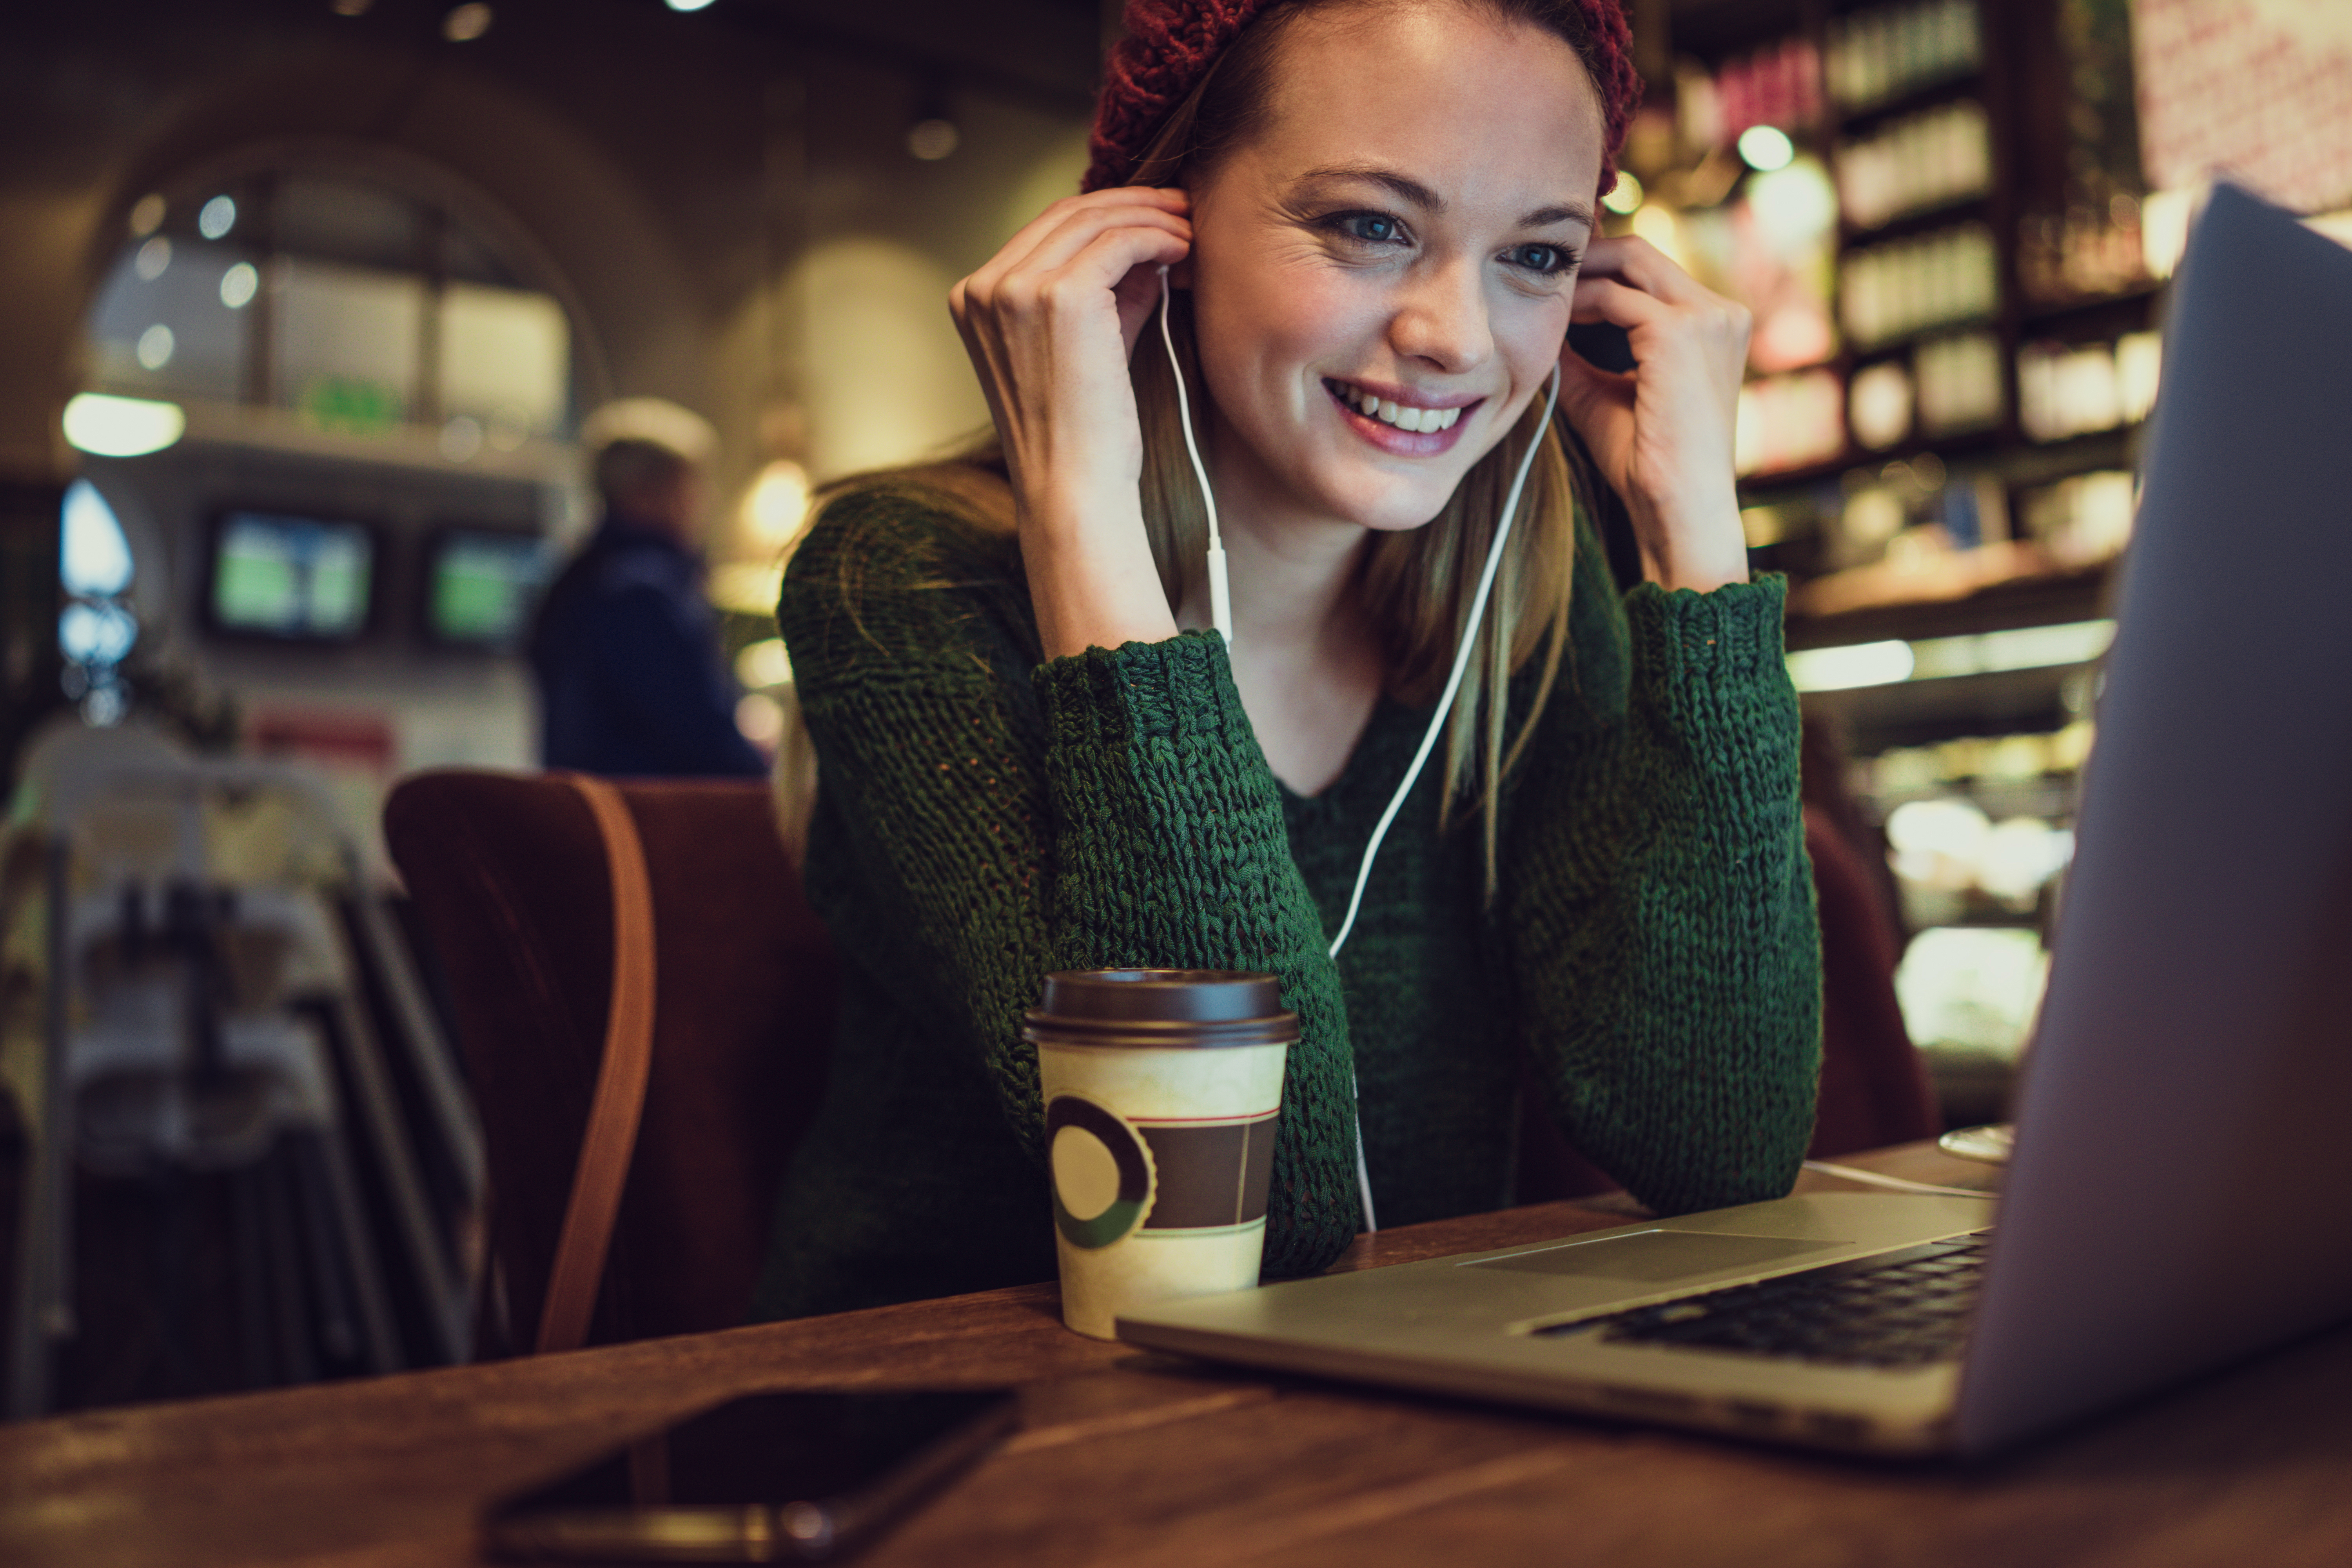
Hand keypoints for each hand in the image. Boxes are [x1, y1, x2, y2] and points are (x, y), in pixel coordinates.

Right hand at [949, 188, 1192, 657]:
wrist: (1075, 490)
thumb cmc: (1082, 437)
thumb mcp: (1084, 350)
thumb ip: (1105, 296)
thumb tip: (1146, 249)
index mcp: (974, 299)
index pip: (1044, 231)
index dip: (1103, 215)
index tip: (1152, 218)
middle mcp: (984, 288)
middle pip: (1066, 214)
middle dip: (1131, 205)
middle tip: (1181, 210)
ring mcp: (1015, 288)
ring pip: (1094, 220)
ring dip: (1151, 216)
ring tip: (1190, 231)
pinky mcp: (1058, 295)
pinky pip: (1118, 241)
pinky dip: (1157, 236)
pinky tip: (1183, 250)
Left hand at [1555, 236, 1752, 593]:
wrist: (1680, 510)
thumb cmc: (1648, 464)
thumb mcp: (1606, 395)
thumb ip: (1581, 355)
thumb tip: (1543, 324)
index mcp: (1715, 325)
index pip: (1651, 272)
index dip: (1600, 267)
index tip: (1554, 279)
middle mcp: (1721, 312)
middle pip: (1641, 253)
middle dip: (1586, 254)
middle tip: (1537, 269)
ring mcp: (1707, 318)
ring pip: (1629, 262)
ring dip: (1578, 273)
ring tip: (1539, 292)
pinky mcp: (1681, 333)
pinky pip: (1614, 297)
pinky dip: (1577, 304)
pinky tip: (1553, 321)